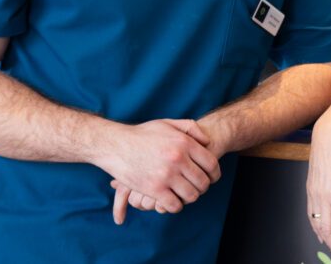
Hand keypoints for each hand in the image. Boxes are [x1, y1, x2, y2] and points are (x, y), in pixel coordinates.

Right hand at [97, 118, 220, 224]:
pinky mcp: (154, 189)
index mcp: (184, 143)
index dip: (215, 174)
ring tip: (184, 194)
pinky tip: (171, 200)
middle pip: (203, 182)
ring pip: (191, 195)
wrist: (115, 145)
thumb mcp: (168, 123)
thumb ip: (190, 128)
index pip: (211, 164)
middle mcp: (178, 159)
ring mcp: (166, 175)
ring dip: (190, 197)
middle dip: (203, 187)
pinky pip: (174, 205)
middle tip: (197, 188)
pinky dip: (175, 205)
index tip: (212, 178)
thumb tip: (207, 142)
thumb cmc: (143, 135)